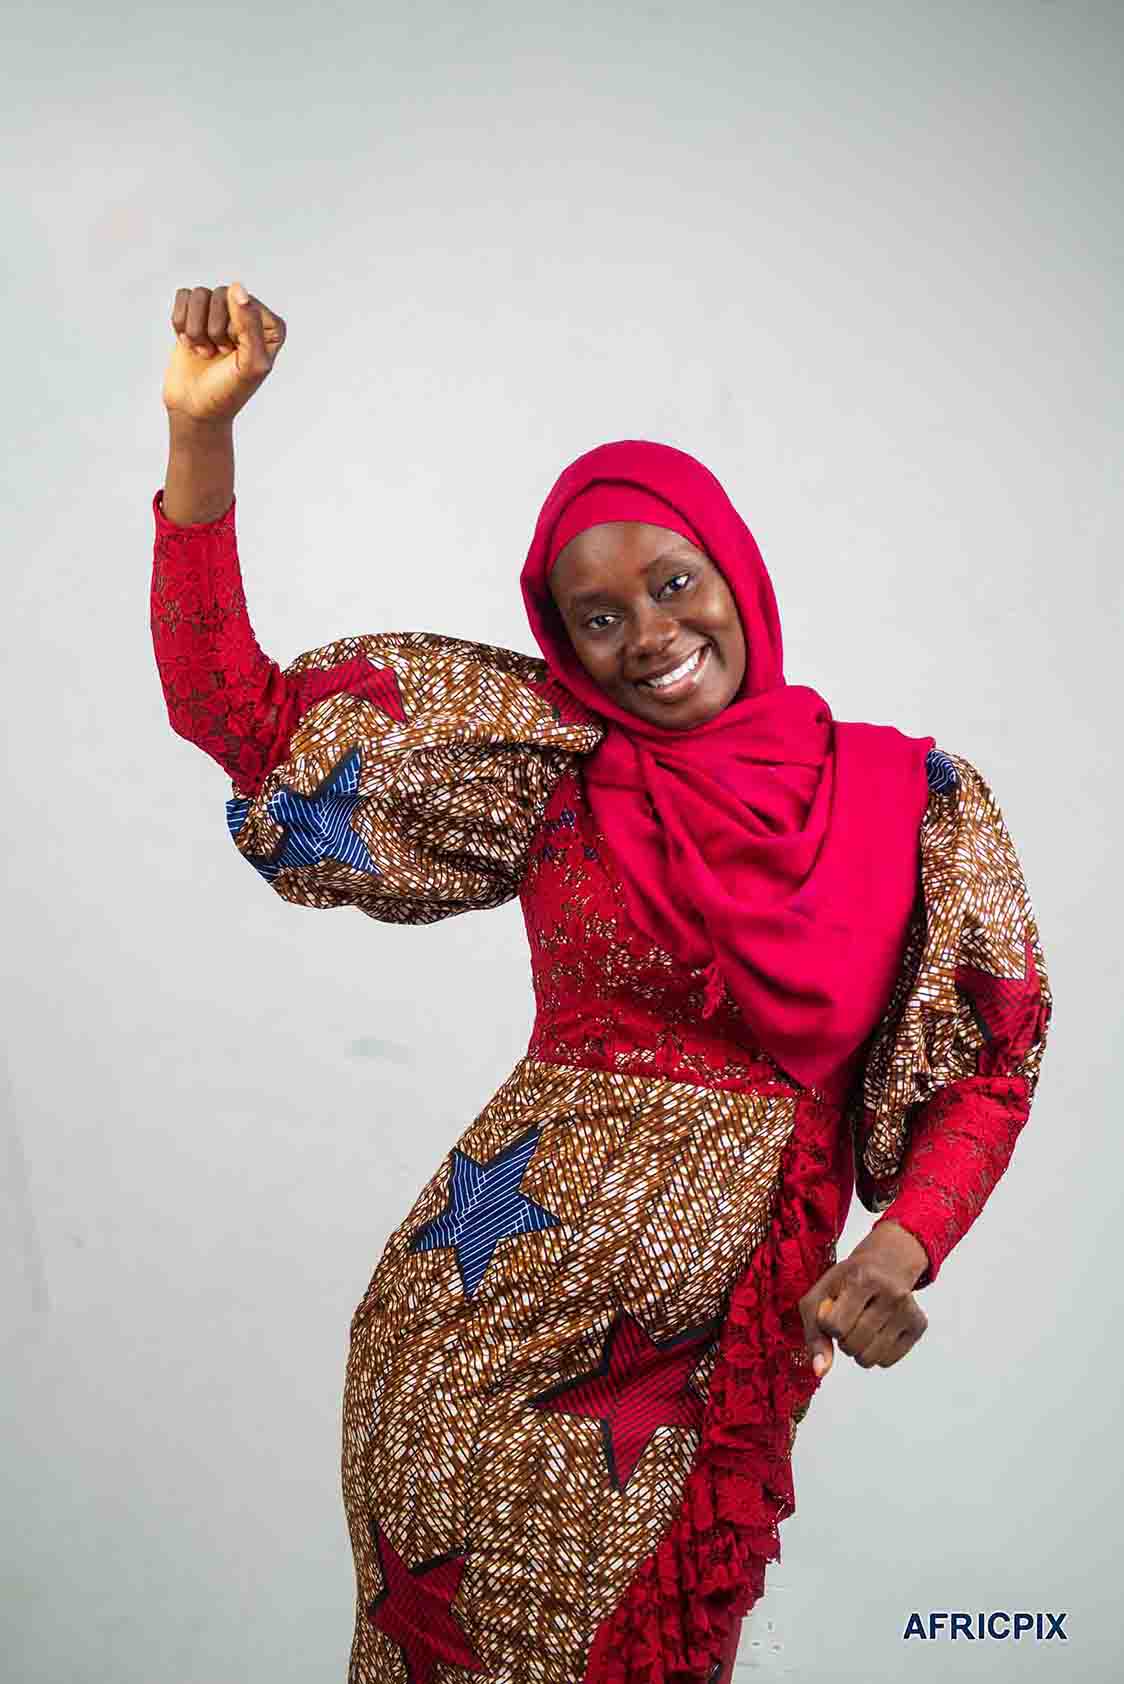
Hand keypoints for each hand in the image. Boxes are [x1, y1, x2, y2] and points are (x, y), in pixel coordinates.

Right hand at [162, 282, 286, 426]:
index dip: (234, 330)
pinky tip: (190, 344)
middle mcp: (246, 314)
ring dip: (195, 330)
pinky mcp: (195, 314)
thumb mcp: (249, 364)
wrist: (195, 409)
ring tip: (205, 351)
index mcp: (269, 326)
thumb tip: (237, 287)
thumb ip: (250, 325)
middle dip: (213, 330)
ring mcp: (220, 313)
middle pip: (221, 294)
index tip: (235, 354)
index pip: (245, 302)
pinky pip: (183, 297)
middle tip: (219, 355)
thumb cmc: (227, 392)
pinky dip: (180, 324)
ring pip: (199, 295)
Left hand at [798, 1222, 928, 1376]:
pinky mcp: (919, 1324)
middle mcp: (891, 1293)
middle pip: (852, 1345)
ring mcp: (908, 1309)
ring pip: (870, 1358)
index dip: (827, 1324)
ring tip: (860, 1328)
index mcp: (863, 1278)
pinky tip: (877, 1331)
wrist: (885, 1263)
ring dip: (858, 1351)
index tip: (833, 1309)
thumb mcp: (821, 1294)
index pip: (833, 1326)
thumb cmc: (847, 1281)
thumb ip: (814, 1332)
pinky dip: (876, 1354)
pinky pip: (887, 1361)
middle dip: (842, 1339)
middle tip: (848, 1320)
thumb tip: (820, 1371)